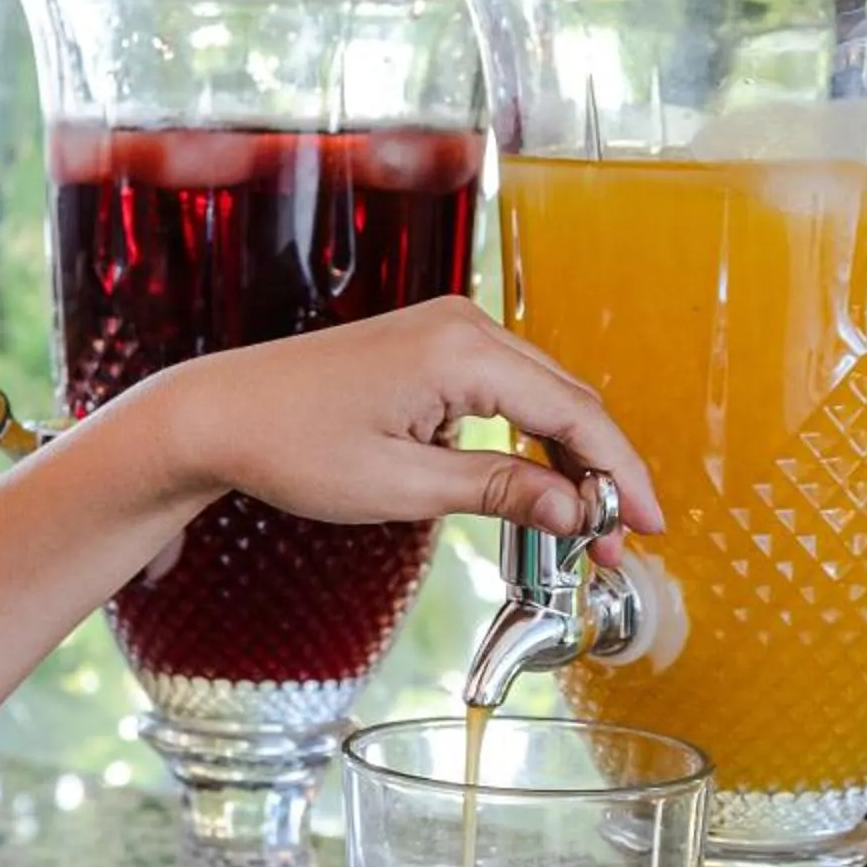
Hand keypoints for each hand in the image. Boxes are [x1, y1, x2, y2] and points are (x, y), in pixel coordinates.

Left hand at [144, 296, 663, 539]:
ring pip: (540, 395)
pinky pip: (504, 389)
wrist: (219, 414)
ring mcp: (447, 330)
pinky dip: (529, 437)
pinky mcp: (430, 346)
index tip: (647, 524)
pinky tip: (536, 486)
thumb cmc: (292, 446)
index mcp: (462, 351)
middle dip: (600, 472)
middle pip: (567, 400)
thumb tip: (575, 511)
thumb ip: (499, 492)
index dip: (620, 473)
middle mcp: (463, 325)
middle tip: (617, 541)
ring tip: (582, 526)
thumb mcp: (404, 486)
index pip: (574, 414)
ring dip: (567, 457)